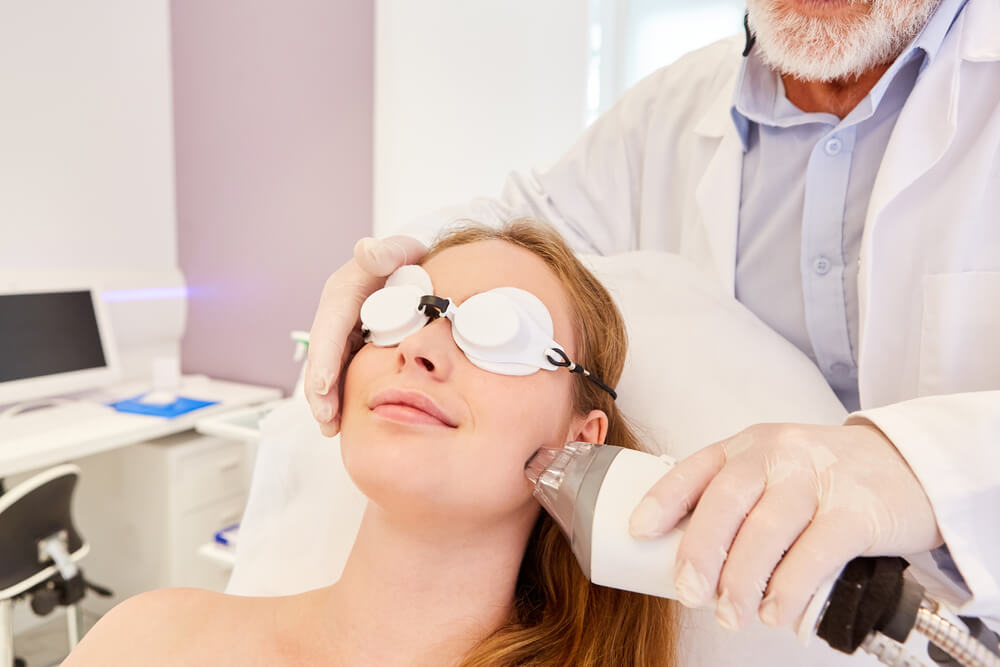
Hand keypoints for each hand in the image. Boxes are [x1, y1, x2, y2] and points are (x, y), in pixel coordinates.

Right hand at [305, 235, 426, 435]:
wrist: (414, 265)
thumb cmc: (407, 257)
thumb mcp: (398, 251)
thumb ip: (385, 251)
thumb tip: (366, 249)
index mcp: (343, 294)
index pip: (329, 328)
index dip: (324, 357)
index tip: (323, 385)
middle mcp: (336, 317)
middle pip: (322, 356)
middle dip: (320, 390)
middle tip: (327, 419)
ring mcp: (343, 335)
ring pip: (328, 371)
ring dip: (326, 401)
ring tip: (331, 429)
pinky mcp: (353, 348)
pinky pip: (342, 375)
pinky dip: (340, 398)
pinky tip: (343, 423)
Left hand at [628, 423, 942, 631]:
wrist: (907, 467)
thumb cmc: (824, 479)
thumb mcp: (774, 473)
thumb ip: (738, 504)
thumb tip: (689, 563)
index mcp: (748, 447)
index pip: (696, 468)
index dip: (663, 499)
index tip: (638, 530)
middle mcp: (778, 455)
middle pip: (727, 500)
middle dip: (700, 551)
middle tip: (688, 593)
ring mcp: (818, 479)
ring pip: (768, 530)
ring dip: (742, 581)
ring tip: (730, 615)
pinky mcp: (855, 510)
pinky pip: (815, 552)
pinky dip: (789, 587)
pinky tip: (775, 611)